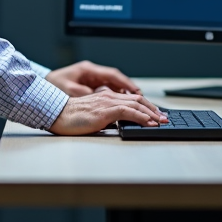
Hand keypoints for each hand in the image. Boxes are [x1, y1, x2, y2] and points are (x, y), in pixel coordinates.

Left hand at [45, 60, 141, 96]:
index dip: (126, 83)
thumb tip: (99, 96)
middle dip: (130, 89)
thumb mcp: (68, 89)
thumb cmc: (53, 86)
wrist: (42, 90)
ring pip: (114, 86)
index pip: (112, 75)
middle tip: (143, 100)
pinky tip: (122, 106)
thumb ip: (84, 93)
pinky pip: (108, 91)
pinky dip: (116, 98)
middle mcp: (92, 73)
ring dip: (125, 95)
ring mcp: (92, 79)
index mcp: (88, 70)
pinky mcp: (90, 87)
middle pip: (116, 80)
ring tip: (137, 105)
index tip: (136, 91)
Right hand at [49, 89, 167, 134]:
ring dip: (151, 113)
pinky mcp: (104, 111)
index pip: (131, 99)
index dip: (146, 106)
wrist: (56, 115)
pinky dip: (141, 117)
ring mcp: (107, 103)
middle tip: (165, 118)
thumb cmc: (70, 118)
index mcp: (106, 97)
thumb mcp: (92, 116)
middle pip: (137, 100)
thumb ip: (106, 117)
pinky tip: (149, 122)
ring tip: (161, 121)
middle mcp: (108, 97)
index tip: (156, 114)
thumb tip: (120, 125)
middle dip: (153, 109)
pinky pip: (128, 112)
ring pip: (136, 104)